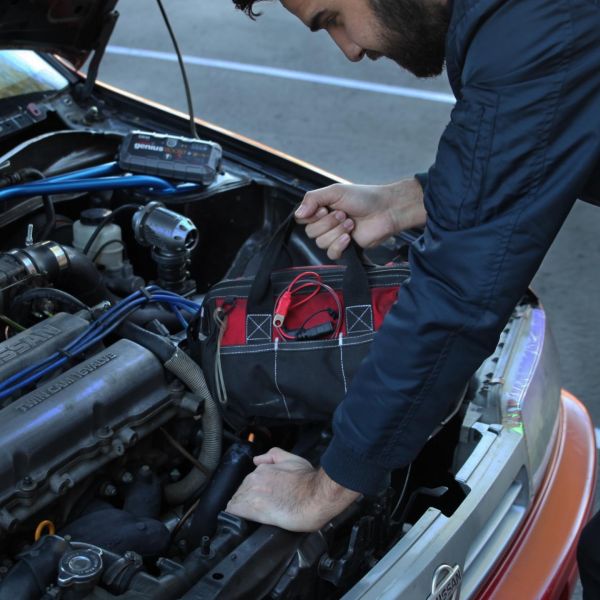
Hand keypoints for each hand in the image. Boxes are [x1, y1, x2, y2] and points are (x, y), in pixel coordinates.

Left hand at [226, 447, 359, 531]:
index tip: (264, 499)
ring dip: (244, 508)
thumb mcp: (293, 460)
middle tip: (264, 508)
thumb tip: (257, 459)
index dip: (255, 492)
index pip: (248, 482)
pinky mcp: (252, 509)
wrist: (316, 498)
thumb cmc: (309, 482)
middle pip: (241, 491)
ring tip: (260, 515)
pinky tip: (246, 519)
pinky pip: (233, 511)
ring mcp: (252, 493)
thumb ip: (273, 455)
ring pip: (237, 501)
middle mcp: (254, 478)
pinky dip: (238, 515)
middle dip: (249, 500)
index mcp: (263, 469)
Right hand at [295, 178, 426, 258]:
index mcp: (320, 210)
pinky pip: (332, 254)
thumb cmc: (363, 198)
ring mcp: (334, 238)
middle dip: (328, 223)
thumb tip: (298, 214)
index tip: (323, 208)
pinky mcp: (345, 249)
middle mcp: (325, 225)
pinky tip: (349, 237)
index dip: (310, 216)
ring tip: (351, 223)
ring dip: (336, 232)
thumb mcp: (335, 191)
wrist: (385, 210)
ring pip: (321, 243)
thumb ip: (313, 199)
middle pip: (310, 233)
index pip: (301, 219)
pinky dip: (339, 245)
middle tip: (343, 214)